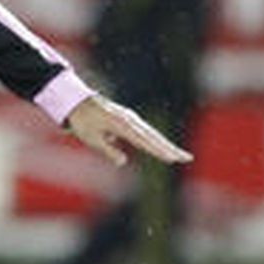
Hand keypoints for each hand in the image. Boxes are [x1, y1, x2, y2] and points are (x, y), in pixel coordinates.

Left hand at [65, 95, 192, 166]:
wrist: (76, 101)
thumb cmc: (82, 121)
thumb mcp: (91, 138)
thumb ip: (107, 150)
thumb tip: (123, 162)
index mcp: (122, 125)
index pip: (145, 142)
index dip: (159, 151)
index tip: (172, 159)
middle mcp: (130, 120)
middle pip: (154, 137)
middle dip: (170, 149)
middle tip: (186, 158)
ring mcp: (131, 118)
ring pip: (152, 134)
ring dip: (166, 145)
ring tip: (179, 156)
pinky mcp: (128, 119)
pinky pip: (145, 131)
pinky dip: (155, 140)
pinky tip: (162, 149)